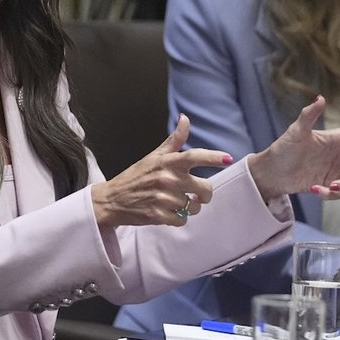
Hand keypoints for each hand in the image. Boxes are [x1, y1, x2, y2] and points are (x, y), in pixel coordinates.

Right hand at [91, 114, 232, 229]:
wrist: (112, 199)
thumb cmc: (136, 176)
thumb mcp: (154, 156)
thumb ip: (174, 140)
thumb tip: (186, 118)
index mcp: (167, 162)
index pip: (194, 156)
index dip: (213, 157)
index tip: (227, 159)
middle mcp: (167, 179)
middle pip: (204, 188)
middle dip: (205, 194)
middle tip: (198, 195)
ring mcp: (162, 198)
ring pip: (193, 207)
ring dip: (189, 208)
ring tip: (176, 203)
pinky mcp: (157, 215)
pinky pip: (182, 220)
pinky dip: (178, 219)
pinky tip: (168, 213)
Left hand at [246, 96, 339, 200]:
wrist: (272, 172)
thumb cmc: (284, 148)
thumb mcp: (296, 132)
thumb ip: (309, 116)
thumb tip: (319, 98)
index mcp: (339, 138)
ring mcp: (338, 171)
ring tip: (330, 187)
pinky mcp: (331, 185)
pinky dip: (331, 194)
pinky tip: (315, 189)